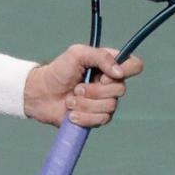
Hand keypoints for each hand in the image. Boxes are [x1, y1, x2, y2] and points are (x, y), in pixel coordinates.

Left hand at [22, 44, 142, 126]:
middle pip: (121, 90)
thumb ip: (100, 56)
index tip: (103, 74)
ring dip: (85, 104)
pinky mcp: (96, 118)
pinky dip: (83, 117)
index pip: (134, 66)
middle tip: (77, 87)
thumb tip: (118, 72)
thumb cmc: (58, 71)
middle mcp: (110, 84)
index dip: (124, 71)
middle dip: (94, 90)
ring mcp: (104, 102)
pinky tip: (71, 113)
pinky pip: (100, 120)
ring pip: (109, 107)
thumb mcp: (77, 54)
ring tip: (70, 100)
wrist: (40, 94)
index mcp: (109, 65)